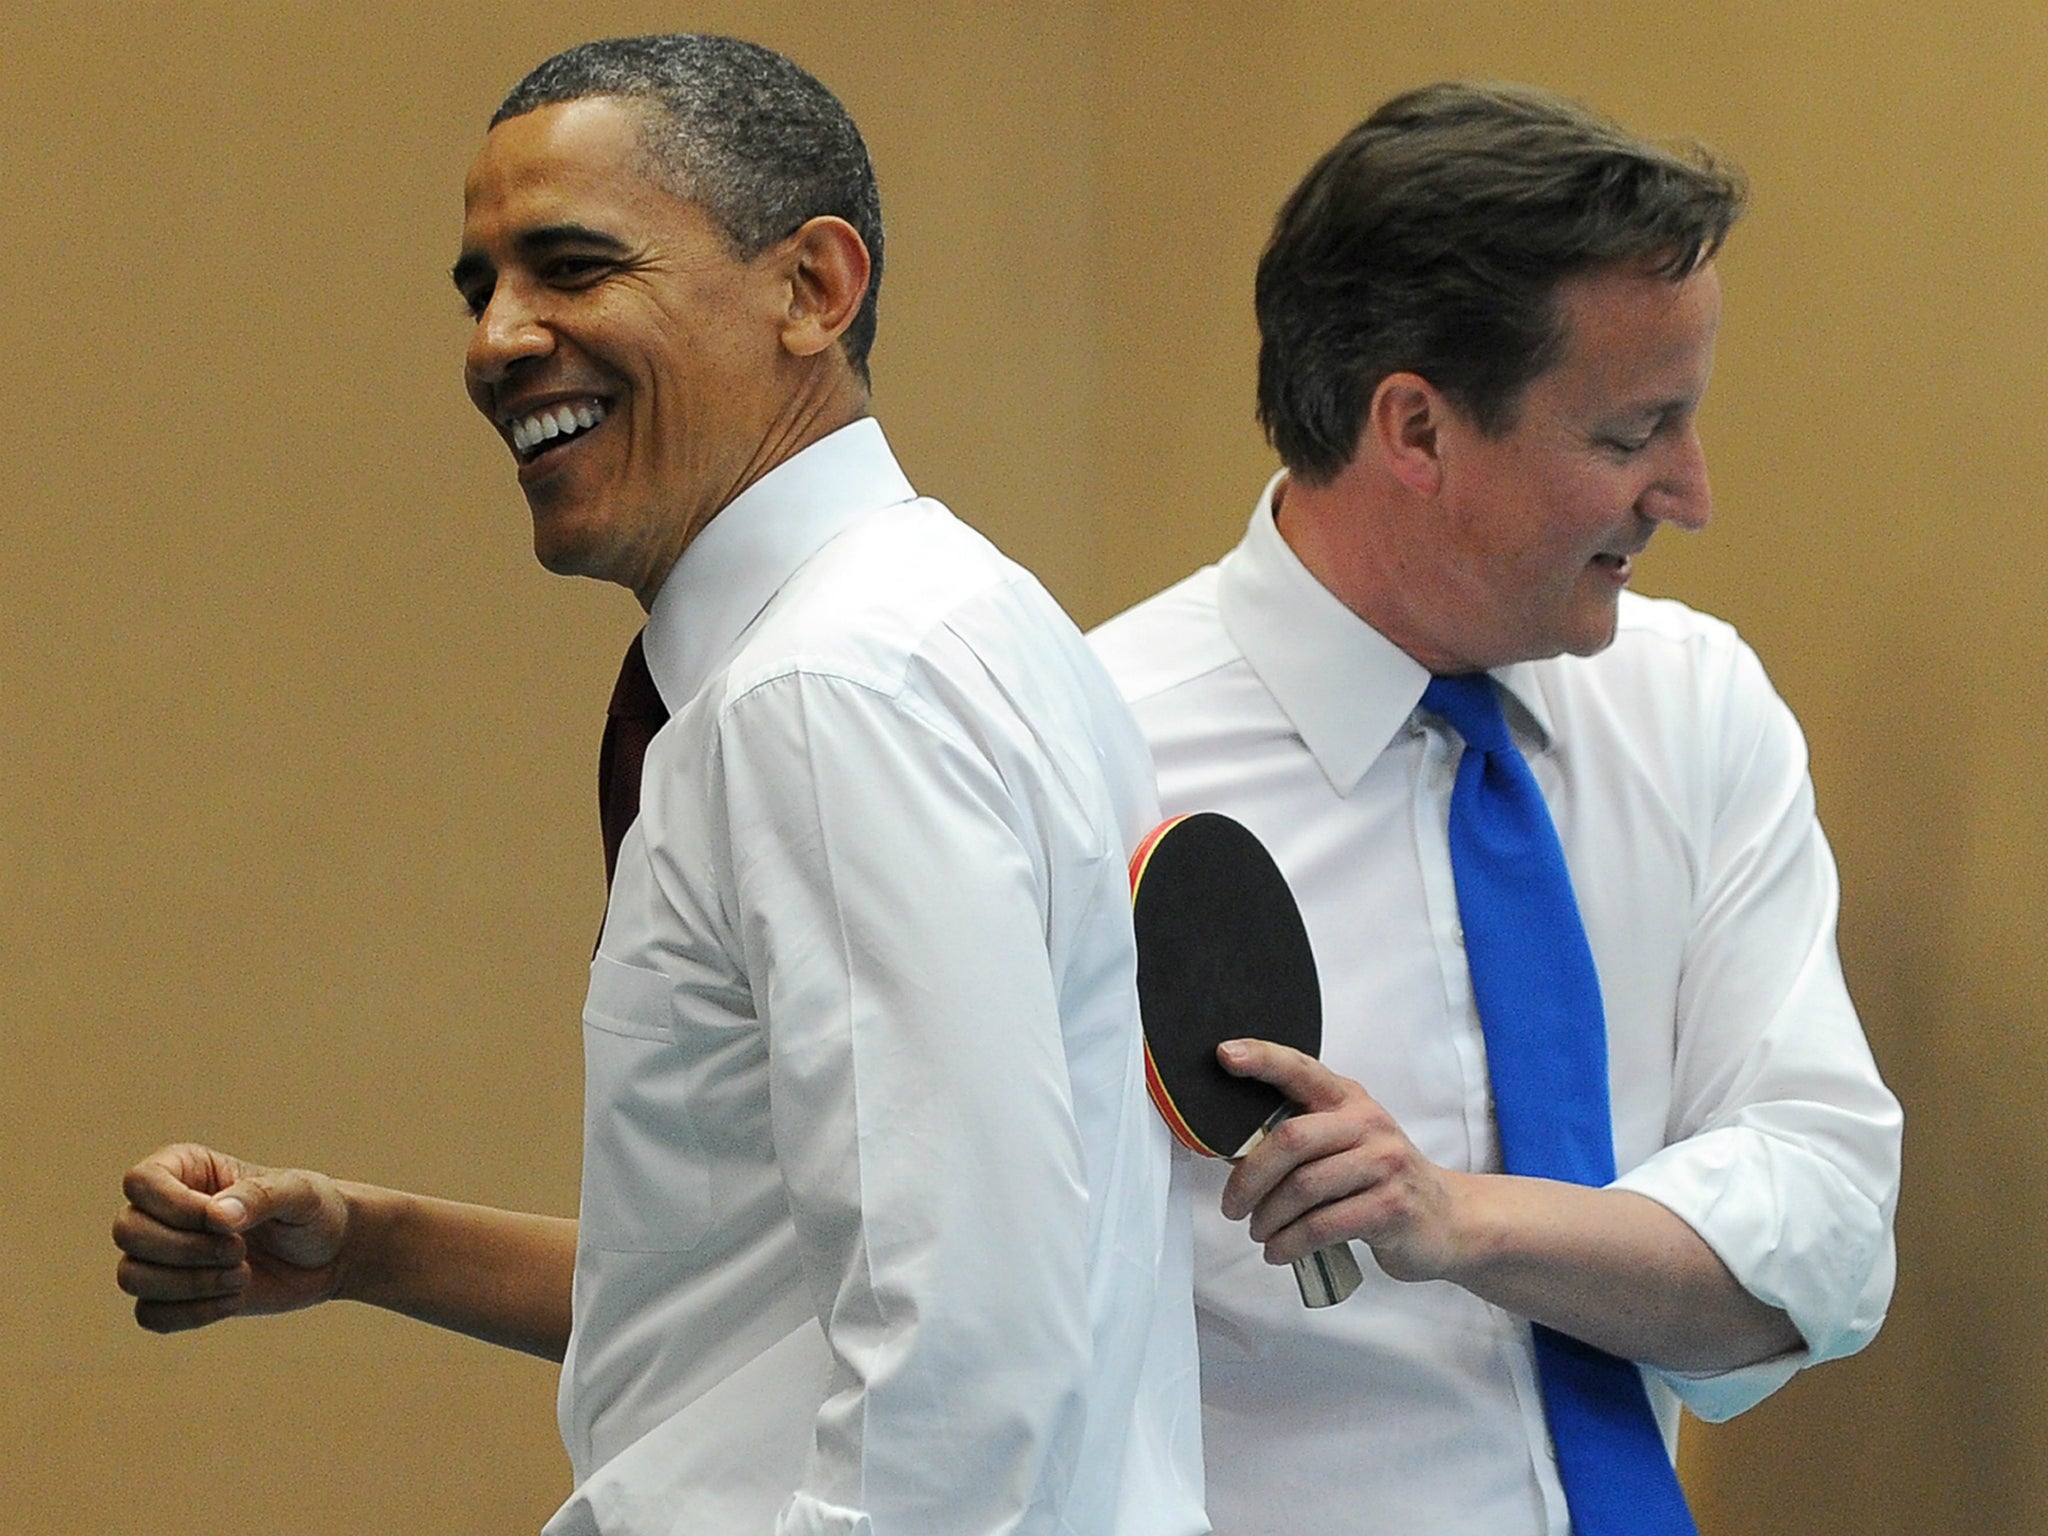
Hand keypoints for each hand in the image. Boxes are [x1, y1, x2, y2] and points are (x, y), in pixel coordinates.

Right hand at [114, 1143, 349, 1332]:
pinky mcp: (173, 1296)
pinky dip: (191, 1314)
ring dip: (188, 1284)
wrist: (331, 1254)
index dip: (175, 1208)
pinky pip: (150, 1314)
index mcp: (186, 1169)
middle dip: (185, 1249)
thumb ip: (260, 1196)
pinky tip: (234, 1300)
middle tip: (240, 1251)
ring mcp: (164, 1255)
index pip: (140, 1182)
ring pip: (131, 1276)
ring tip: (242, 1275)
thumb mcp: (299, 1194)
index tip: (224, 1222)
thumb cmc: (314, 1210)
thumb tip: (216, 1216)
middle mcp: (164, 1210)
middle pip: (127, 1231)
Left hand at [1216, 1039, 1468, 1282]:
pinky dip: (1290, 1243)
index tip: (1225, 1054)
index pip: (1301, 1069)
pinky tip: (1279, 1251)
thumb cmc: (1381, 1180)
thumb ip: (1301, 1139)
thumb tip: (1232, 1152)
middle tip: (1231, 1206)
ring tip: (1258, 1232)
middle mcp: (1368, 1122)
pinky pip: (1323, 1225)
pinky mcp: (1392, 1206)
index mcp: (1348, 1099)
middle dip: (1249, 1177)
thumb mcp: (1347, 1144)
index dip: (1262, 1059)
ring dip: (1268, 1218)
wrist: (1450, 1219)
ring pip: (1304, 1188)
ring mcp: (1384, 1163)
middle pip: (1292, 1140)